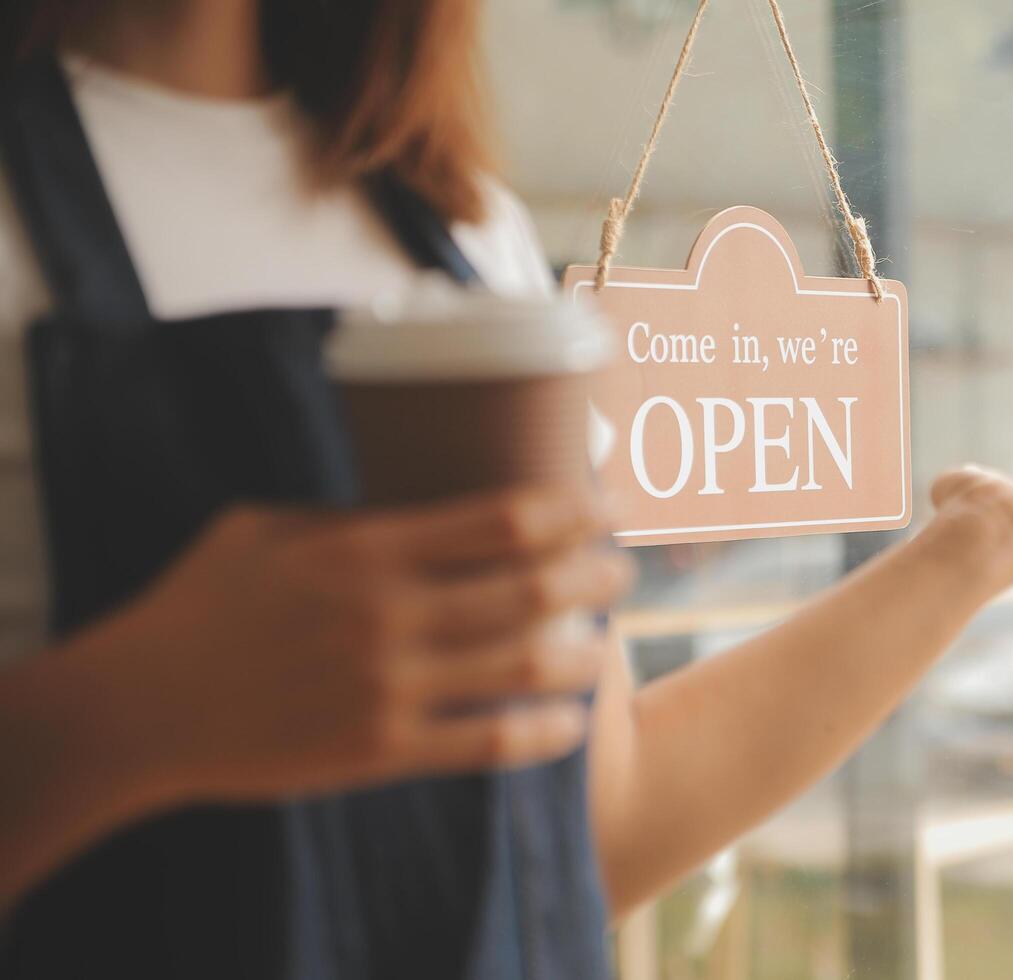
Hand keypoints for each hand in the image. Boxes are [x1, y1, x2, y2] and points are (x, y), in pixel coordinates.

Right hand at [75, 486, 632, 804]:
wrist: (137, 711)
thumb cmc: (197, 606)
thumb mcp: (264, 529)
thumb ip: (347, 518)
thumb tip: (417, 502)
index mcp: (366, 549)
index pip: (503, 520)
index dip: (575, 509)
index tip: (611, 504)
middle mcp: (389, 615)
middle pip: (534, 587)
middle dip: (597, 574)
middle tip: (624, 567)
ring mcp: (389, 687)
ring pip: (524, 665)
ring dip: (584, 651)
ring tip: (604, 641)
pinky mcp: (380, 751)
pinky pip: (488, 742)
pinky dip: (543, 732)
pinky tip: (571, 721)